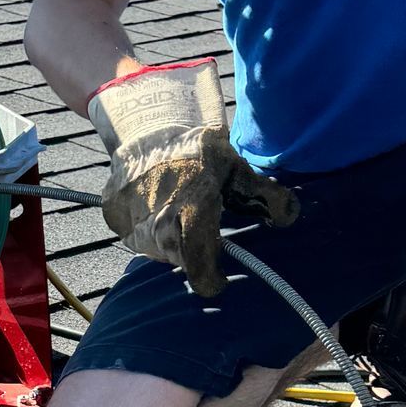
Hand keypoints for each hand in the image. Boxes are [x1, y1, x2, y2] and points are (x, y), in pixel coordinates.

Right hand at [89, 58, 297, 296]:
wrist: (147, 127)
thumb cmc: (197, 151)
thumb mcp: (236, 169)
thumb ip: (265, 195)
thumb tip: (290, 217)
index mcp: (190, 214)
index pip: (198, 269)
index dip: (211, 279)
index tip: (220, 278)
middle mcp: (156, 224)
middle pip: (180, 260)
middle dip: (194, 252)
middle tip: (201, 229)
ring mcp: (130, 222)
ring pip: (156, 251)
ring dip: (172, 242)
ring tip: (180, 213)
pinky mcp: (114, 217)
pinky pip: (136, 237)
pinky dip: (149, 230)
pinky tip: (159, 207)